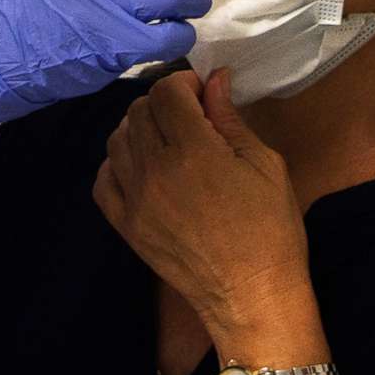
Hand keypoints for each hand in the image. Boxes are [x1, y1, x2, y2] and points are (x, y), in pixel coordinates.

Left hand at [93, 69, 314, 343]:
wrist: (252, 296)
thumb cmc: (271, 230)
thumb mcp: (265, 165)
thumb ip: (230, 119)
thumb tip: (214, 78)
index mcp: (193, 151)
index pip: (166, 92)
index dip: (184, 83)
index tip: (202, 93)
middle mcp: (154, 170)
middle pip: (138, 111)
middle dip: (163, 102)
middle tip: (189, 115)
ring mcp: (134, 200)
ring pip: (116, 140)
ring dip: (138, 128)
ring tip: (166, 139)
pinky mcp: (125, 226)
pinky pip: (104, 180)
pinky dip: (118, 164)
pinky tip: (142, 167)